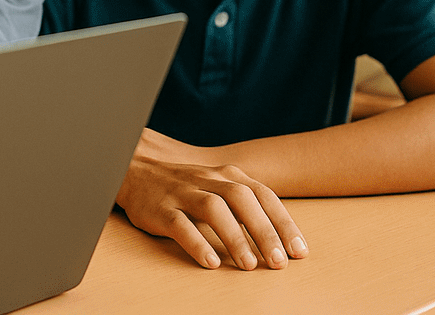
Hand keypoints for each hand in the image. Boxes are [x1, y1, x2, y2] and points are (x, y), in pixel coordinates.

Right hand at [115, 129, 306, 270]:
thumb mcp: (217, 187)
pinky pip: (179, 224)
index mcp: (227, 175)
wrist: (134, 169)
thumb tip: (280, 240)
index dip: (283, 223)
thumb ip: (245, 206)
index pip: (263, 195)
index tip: (299, 251)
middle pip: (242, 200)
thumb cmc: (185, 186)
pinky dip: (196, 243)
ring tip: (249, 265)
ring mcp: (182, 193)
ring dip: (235, 237)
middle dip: (265, 231)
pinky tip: (210, 262)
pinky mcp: (159, 208)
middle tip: (280, 263)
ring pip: (213, 209)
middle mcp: (207, 180)